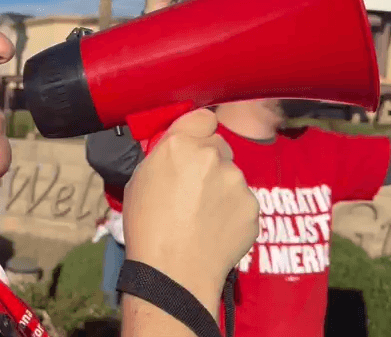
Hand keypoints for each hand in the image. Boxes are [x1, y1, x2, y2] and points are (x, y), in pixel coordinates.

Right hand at [122, 109, 258, 314]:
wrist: (173, 272)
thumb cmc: (147, 228)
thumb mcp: (138, 181)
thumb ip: (163, 157)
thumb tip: (176, 150)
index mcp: (180, 145)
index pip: (203, 117)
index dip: (198, 131)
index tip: (194, 143)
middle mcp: (212, 156)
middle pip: (219, 147)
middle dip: (209, 162)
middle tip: (193, 189)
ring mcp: (236, 182)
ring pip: (232, 176)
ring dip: (221, 189)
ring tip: (200, 217)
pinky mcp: (252, 207)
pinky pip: (243, 202)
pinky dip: (232, 213)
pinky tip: (214, 230)